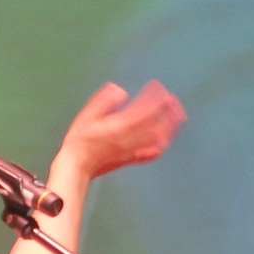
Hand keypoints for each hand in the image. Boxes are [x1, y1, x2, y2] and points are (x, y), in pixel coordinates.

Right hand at [53, 81, 185, 180]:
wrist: (77, 166)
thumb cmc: (80, 140)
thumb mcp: (88, 115)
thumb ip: (104, 101)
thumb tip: (120, 91)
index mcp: (122, 125)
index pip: (145, 109)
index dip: (154, 97)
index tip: (158, 87)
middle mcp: (131, 138)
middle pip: (156, 124)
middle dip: (168, 111)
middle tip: (174, 101)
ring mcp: (132, 150)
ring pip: (156, 139)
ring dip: (169, 128)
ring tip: (176, 120)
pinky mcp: (128, 160)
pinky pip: (147, 155)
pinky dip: (157, 150)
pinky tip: (160, 147)